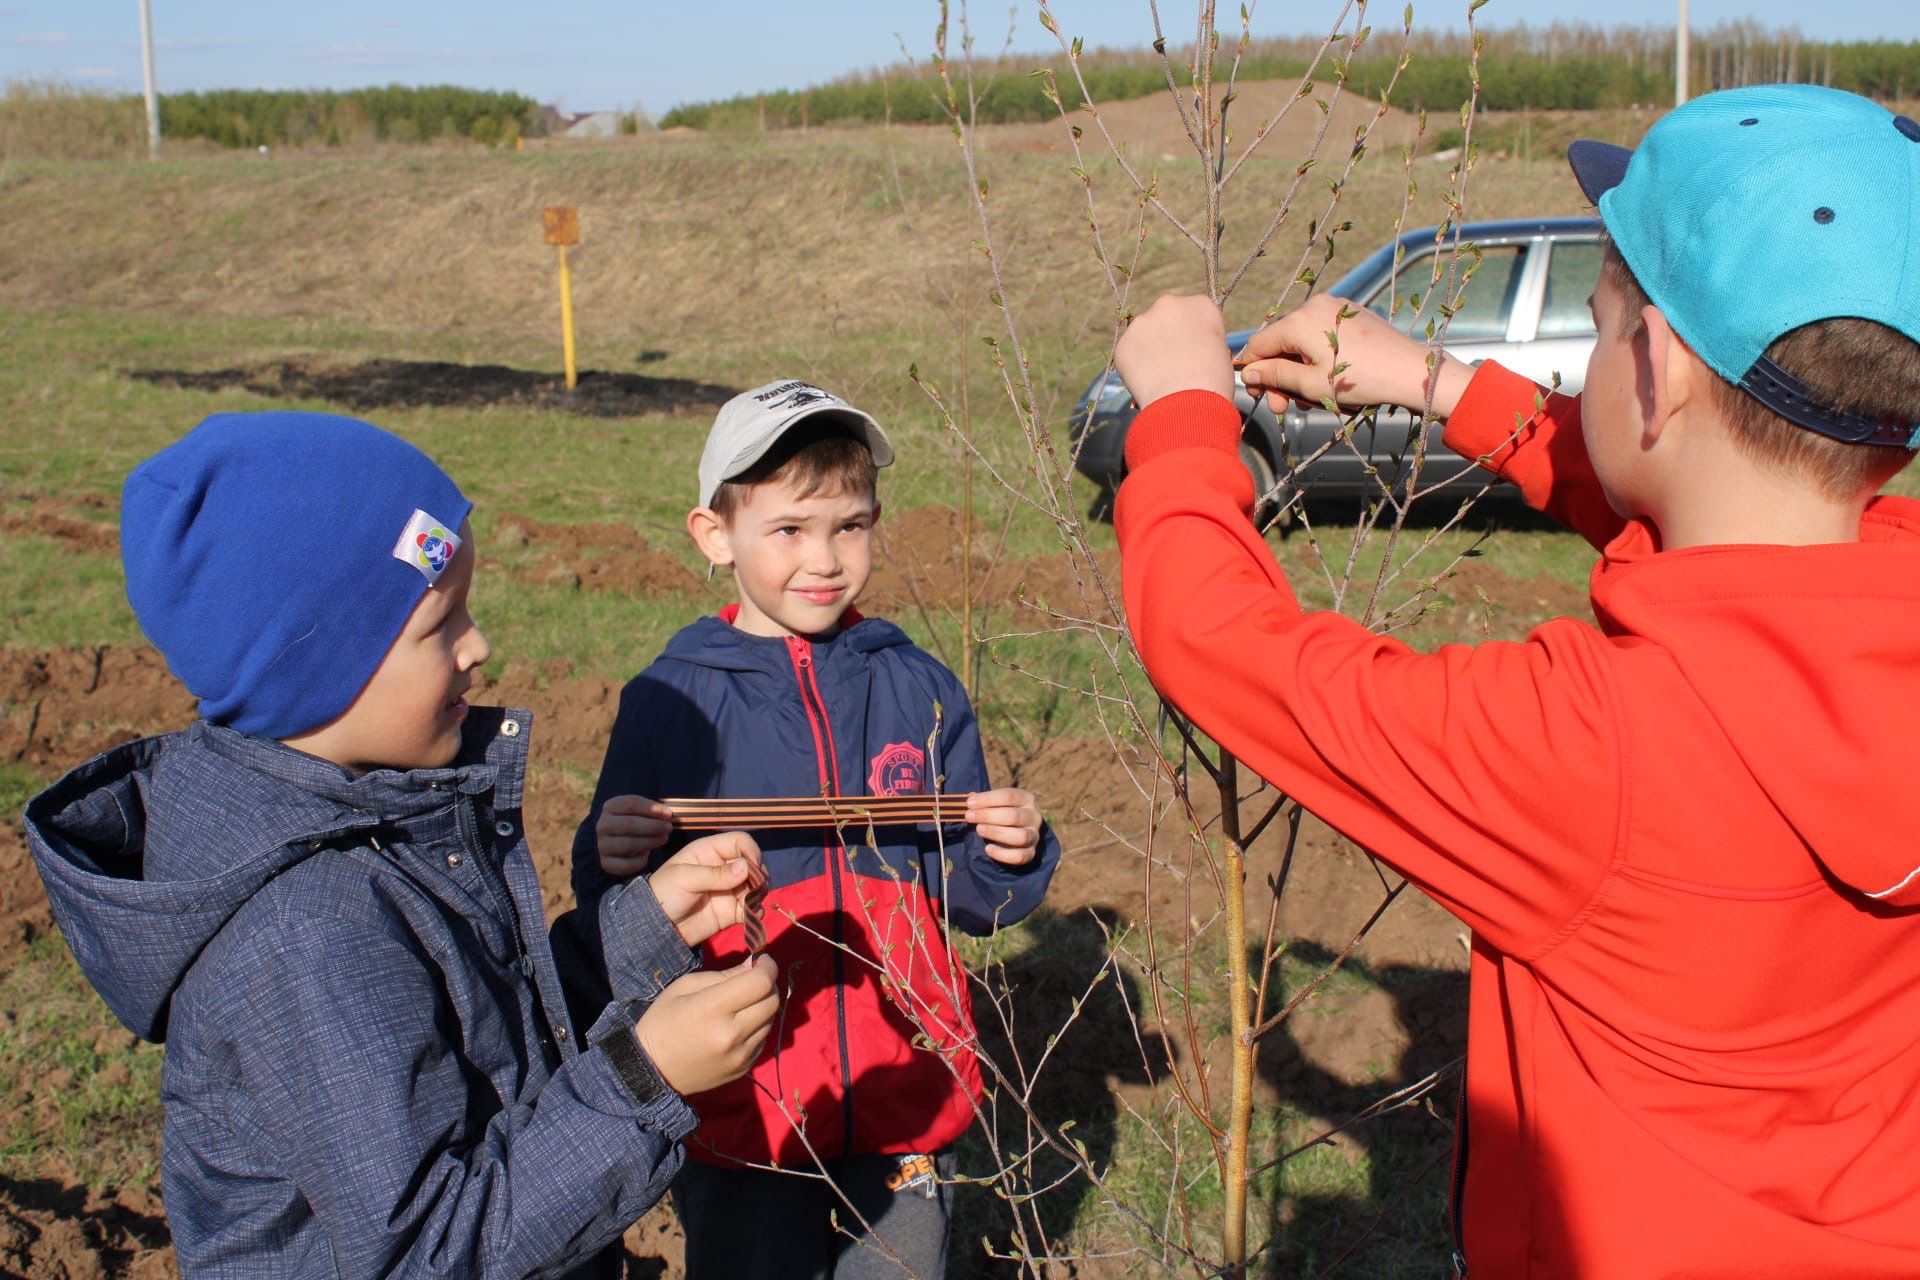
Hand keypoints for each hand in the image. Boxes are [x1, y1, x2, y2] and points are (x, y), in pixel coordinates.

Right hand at [597, 794, 672, 877]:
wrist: (616, 842)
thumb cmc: (635, 823)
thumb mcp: (639, 812)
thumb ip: (652, 811)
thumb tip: (667, 815)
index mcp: (610, 807)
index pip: (631, 804)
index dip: (651, 808)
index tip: (668, 814)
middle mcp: (603, 826)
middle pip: (629, 824)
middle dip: (653, 826)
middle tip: (668, 828)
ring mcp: (603, 845)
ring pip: (628, 844)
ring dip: (650, 842)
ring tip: (663, 839)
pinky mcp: (606, 863)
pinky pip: (625, 865)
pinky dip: (639, 861)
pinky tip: (647, 855)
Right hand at [634, 956, 779, 1095]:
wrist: (652, 1070)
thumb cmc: (663, 1021)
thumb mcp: (685, 986)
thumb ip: (724, 975)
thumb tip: (755, 965)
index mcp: (712, 1008)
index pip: (760, 982)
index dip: (767, 967)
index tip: (762, 961)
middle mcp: (731, 1034)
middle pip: (772, 1001)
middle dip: (768, 984)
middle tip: (755, 979)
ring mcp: (740, 1055)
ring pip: (772, 1020)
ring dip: (763, 1005)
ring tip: (745, 1002)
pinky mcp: (744, 1068)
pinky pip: (764, 1039)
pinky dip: (758, 1026)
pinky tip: (740, 1024)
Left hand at [649, 831, 763, 948]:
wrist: (656, 928)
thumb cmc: (664, 894)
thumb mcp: (684, 879)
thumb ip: (715, 874)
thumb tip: (746, 867)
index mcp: (709, 851)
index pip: (740, 841)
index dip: (750, 852)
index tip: (753, 868)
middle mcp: (723, 867)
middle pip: (752, 863)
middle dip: (758, 875)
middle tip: (754, 889)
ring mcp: (729, 889)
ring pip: (755, 886)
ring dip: (758, 894)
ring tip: (751, 904)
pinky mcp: (731, 911)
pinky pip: (750, 908)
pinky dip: (755, 911)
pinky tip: (751, 916)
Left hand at [966, 788, 1042, 867]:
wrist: (1015, 831)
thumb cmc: (1002, 812)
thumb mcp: (996, 802)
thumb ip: (984, 801)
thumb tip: (970, 800)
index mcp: (1027, 799)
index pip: (1009, 796)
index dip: (987, 799)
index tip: (970, 803)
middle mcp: (1034, 817)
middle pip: (1014, 816)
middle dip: (988, 816)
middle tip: (970, 816)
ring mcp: (1034, 836)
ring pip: (1020, 836)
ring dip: (996, 832)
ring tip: (979, 830)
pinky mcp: (1031, 853)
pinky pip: (1019, 856)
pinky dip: (1002, 854)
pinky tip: (988, 849)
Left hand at [1114, 294, 1234, 408]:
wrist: (1187, 402)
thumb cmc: (1213, 383)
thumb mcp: (1220, 353)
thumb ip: (1203, 341)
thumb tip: (1189, 348)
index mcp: (1201, 305)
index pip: (1196, 315)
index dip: (1195, 336)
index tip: (1196, 354)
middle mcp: (1170, 304)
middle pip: (1167, 318)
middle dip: (1168, 336)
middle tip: (1173, 364)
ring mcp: (1143, 321)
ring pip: (1145, 334)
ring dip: (1150, 350)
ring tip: (1160, 378)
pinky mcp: (1123, 342)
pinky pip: (1129, 353)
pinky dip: (1135, 367)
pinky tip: (1147, 383)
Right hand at [1234, 292, 1473, 420]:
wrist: (1410, 372)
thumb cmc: (1360, 381)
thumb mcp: (1310, 384)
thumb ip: (1275, 375)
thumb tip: (1247, 372)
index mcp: (1299, 321)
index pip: (1258, 343)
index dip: (1251, 370)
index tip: (1255, 394)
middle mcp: (1314, 306)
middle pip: (1280, 343)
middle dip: (1279, 376)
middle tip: (1283, 407)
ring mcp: (1334, 307)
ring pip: (1301, 341)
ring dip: (1299, 370)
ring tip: (1311, 399)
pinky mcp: (1351, 314)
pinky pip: (1321, 335)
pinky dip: (1317, 358)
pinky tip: (1326, 380)